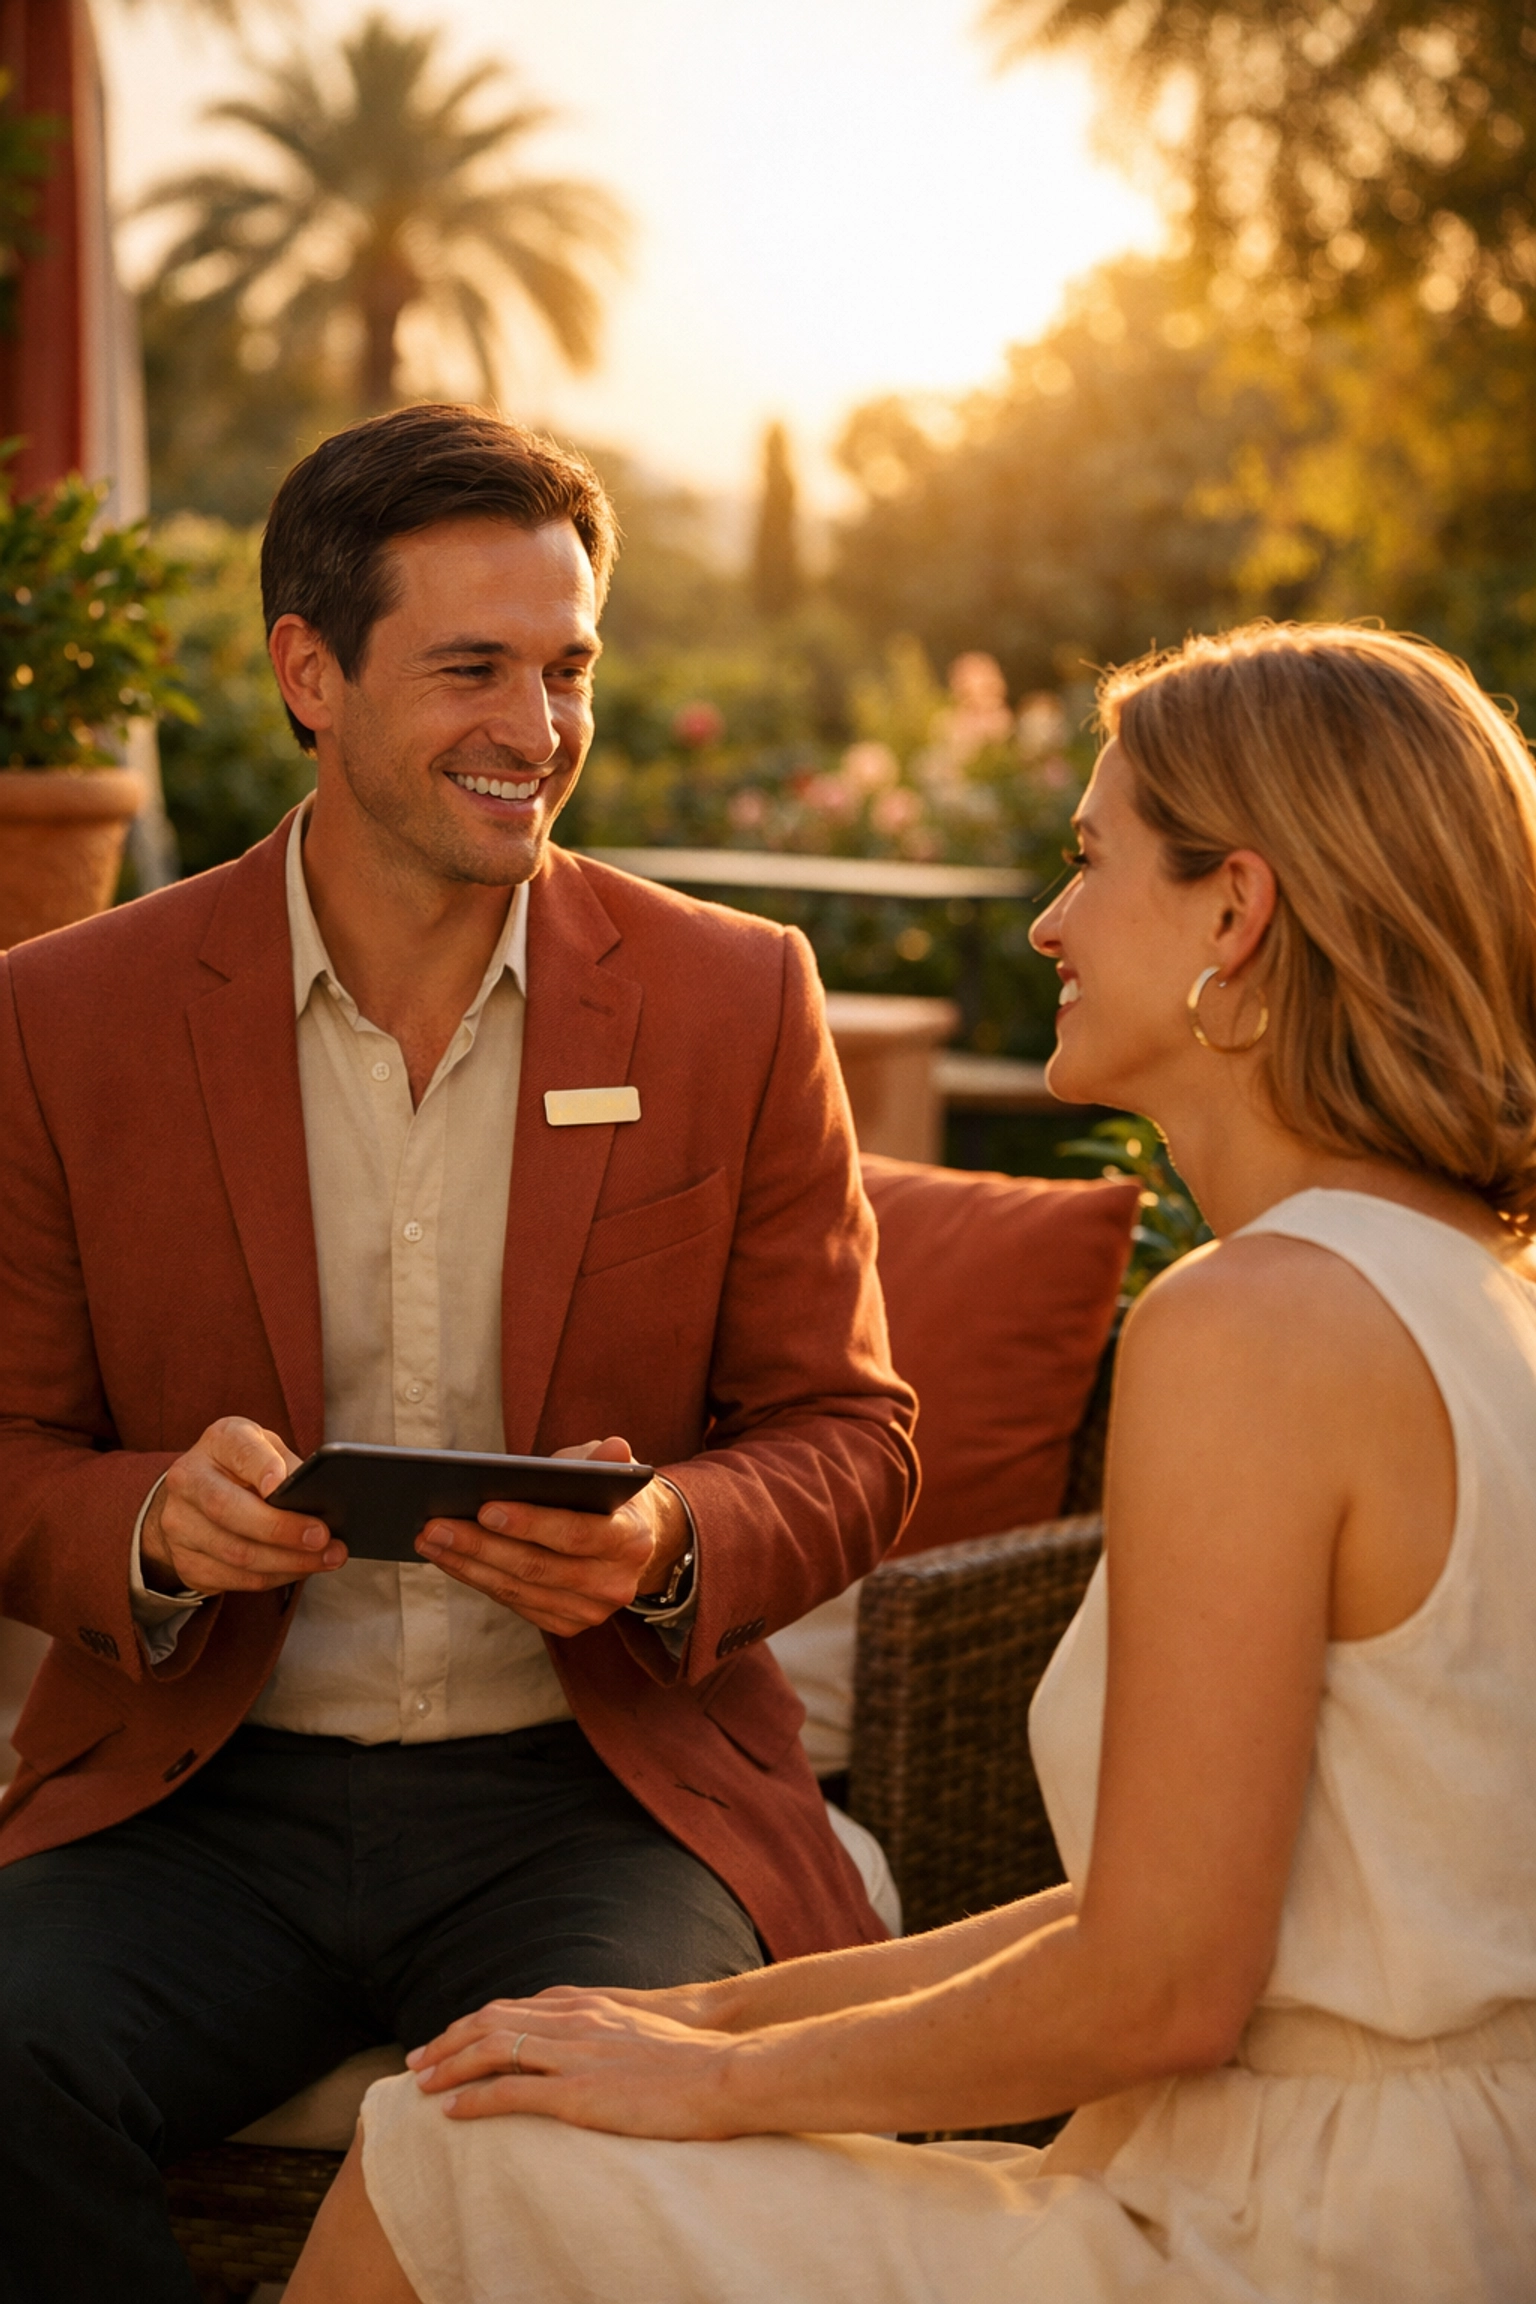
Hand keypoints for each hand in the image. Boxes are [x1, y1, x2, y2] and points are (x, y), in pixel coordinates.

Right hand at [140, 1416, 346, 1595]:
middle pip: (228, 1509)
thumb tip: (322, 1500)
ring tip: (325, 1559)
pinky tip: (299, 1569)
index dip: (260, 1467)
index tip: (280, 1484)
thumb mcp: (269, 1451)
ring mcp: (179, 1523)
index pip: (239, 1451)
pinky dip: (274, 1577)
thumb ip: (290, 1468)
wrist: (196, 1496)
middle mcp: (190, 1479)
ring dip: (287, 1562)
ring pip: (235, 1552)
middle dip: (281, 1528)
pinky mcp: (184, 1561)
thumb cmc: (245, 1468)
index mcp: (219, 1441)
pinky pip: (234, 1578)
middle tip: (322, 1538)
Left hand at [405, 1991, 745, 2140]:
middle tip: (416, 2061)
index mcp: (587, 2006)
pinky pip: (512, 2094)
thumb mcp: (637, 2031)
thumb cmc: (691, 2059)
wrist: (724, 2071)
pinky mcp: (578, 2094)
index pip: (512, 2009)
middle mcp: (573, 2021)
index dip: (473, 2024)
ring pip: (492, 2052)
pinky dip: (474, 2100)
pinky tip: (452, 2112)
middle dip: (447, 2041)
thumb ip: (603, 2031)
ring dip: (450, 2067)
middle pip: (491, 2023)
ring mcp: (574, 2056)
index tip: (446, 2039)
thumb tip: (584, 2047)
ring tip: (421, 2085)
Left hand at [413, 1437, 688, 1635]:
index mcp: (631, 1541)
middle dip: (481, 1546)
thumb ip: (606, 1460)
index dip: (529, 1523)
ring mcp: (590, 1611)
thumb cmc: (608, 1496)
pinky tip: (450, 1559)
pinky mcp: (567, 1624)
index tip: (484, 1508)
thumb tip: (614, 1448)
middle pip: (537, 1568)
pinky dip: (478, 1579)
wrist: (634, 1544)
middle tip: (435, 1525)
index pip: (576, 1534)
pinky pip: (514, 1603)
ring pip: (519, 1590)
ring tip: (430, 1539)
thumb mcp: (611, 1470)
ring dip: (468, 1565)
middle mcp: (614, 1584)